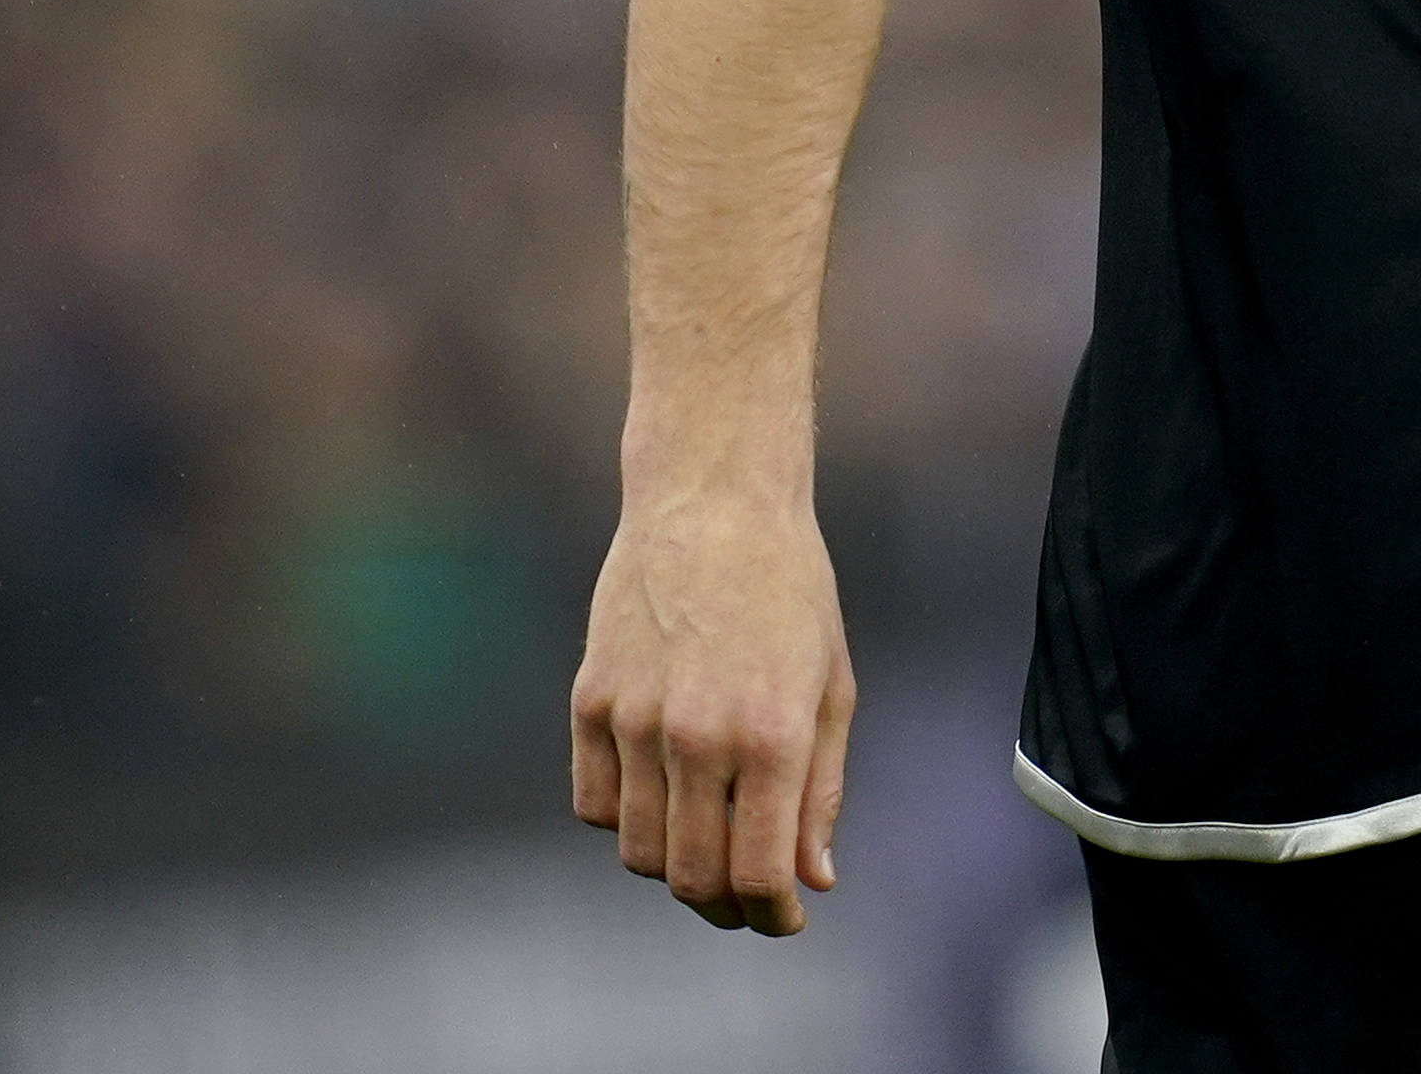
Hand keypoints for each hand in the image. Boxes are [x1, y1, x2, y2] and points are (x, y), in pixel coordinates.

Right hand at [570, 494, 856, 935]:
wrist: (714, 503)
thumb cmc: (790, 591)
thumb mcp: (831, 686)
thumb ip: (822, 789)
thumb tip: (813, 878)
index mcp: (770, 734)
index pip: (760, 872)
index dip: (774, 915)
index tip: (786, 918)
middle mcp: (697, 736)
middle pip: (692, 877)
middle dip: (725, 906)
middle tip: (748, 899)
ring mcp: (634, 720)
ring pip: (638, 852)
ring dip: (675, 869)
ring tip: (709, 848)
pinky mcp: (589, 703)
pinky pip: (596, 804)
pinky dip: (626, 822)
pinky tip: (661, 799)